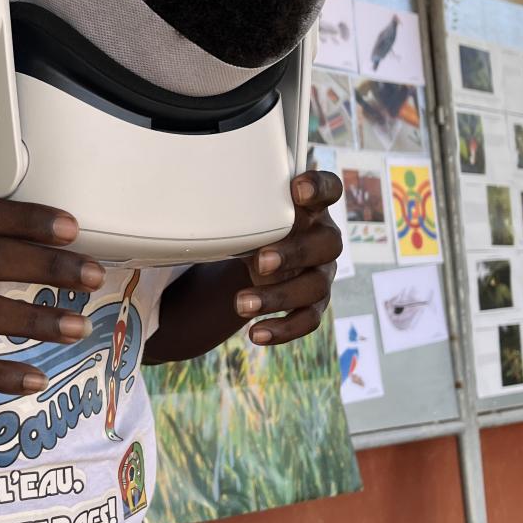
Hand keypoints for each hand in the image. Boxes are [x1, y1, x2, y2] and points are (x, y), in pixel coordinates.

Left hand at [233, 170, 343, 345]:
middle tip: (260, 261)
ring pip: (314, 286)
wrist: (263, 256)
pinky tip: (256, 334)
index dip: (319, 187)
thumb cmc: (260, 227)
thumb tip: (192, 192)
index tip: (298, 189)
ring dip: (278, 297)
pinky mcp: (315, 302)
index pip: (330, 189)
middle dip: (293, 253)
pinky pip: (308, 319)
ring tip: (241, 305)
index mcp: (312, 208)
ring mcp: (322, 272)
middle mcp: (324, 238)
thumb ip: (243, 203)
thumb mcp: (253, 212)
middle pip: (326, 244)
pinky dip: (284, 329)